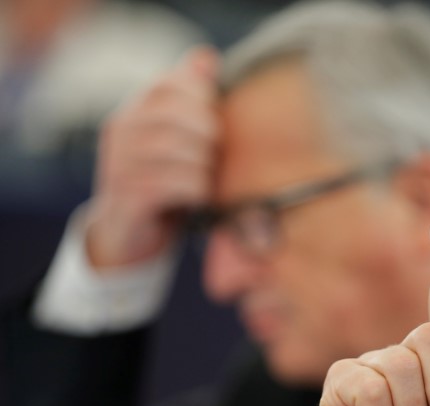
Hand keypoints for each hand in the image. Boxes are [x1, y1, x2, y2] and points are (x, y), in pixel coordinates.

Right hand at [85, 46, 219, 268]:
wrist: (130, 232)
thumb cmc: (164, 179)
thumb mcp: (178, 137)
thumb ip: (191, 98)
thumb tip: (206, 55)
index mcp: (136, 111)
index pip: (170, 82)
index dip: (202, 96)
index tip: (216, 116)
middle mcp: (122, 131)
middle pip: (178, 115)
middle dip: (208, 134)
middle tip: (216, 152)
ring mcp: (120, 163)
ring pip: (177, 150)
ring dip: (204, 165)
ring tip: (209, 177)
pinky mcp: (126, 196)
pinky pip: (170, 184)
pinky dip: (195, 189)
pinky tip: (201, 195)